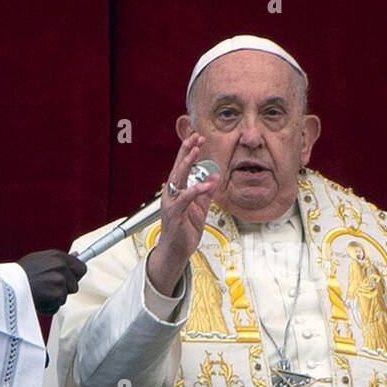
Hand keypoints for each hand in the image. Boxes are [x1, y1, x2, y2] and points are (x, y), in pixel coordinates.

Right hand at [17, 250, 86, 314]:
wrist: (6, 286)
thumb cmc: (18, 274)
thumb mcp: (38, 260)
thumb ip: (58, 260)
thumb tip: (77, 255)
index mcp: (57, 256)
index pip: (81, 268)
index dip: (75, 276)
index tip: (70, 280)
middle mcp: (61, 267)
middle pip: (75, 285)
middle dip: (64, 290)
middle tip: (47, 288)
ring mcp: (60, 281)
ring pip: (65, 297)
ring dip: (53, 299)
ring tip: (38, 293)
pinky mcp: (56, 295)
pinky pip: (56, 306)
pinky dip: (47, 307)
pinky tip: (36, 299)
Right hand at [146, 133, 219, 293]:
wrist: (176, 250)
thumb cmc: (184, 229)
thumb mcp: (199, 208)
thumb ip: (205, 192)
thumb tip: (214, 177)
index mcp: (177, 190)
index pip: (183, 166)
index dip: (190, 151)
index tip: (198, 138)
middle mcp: (172, 193)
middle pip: (179, 166)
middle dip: (187, 150)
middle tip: (196, 137)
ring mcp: (171, 202)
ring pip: (178, 178)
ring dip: (188, 163)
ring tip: (196, 151)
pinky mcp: (174, 213)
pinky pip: (185, 198)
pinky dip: (196, 190)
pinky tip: (206, 184)